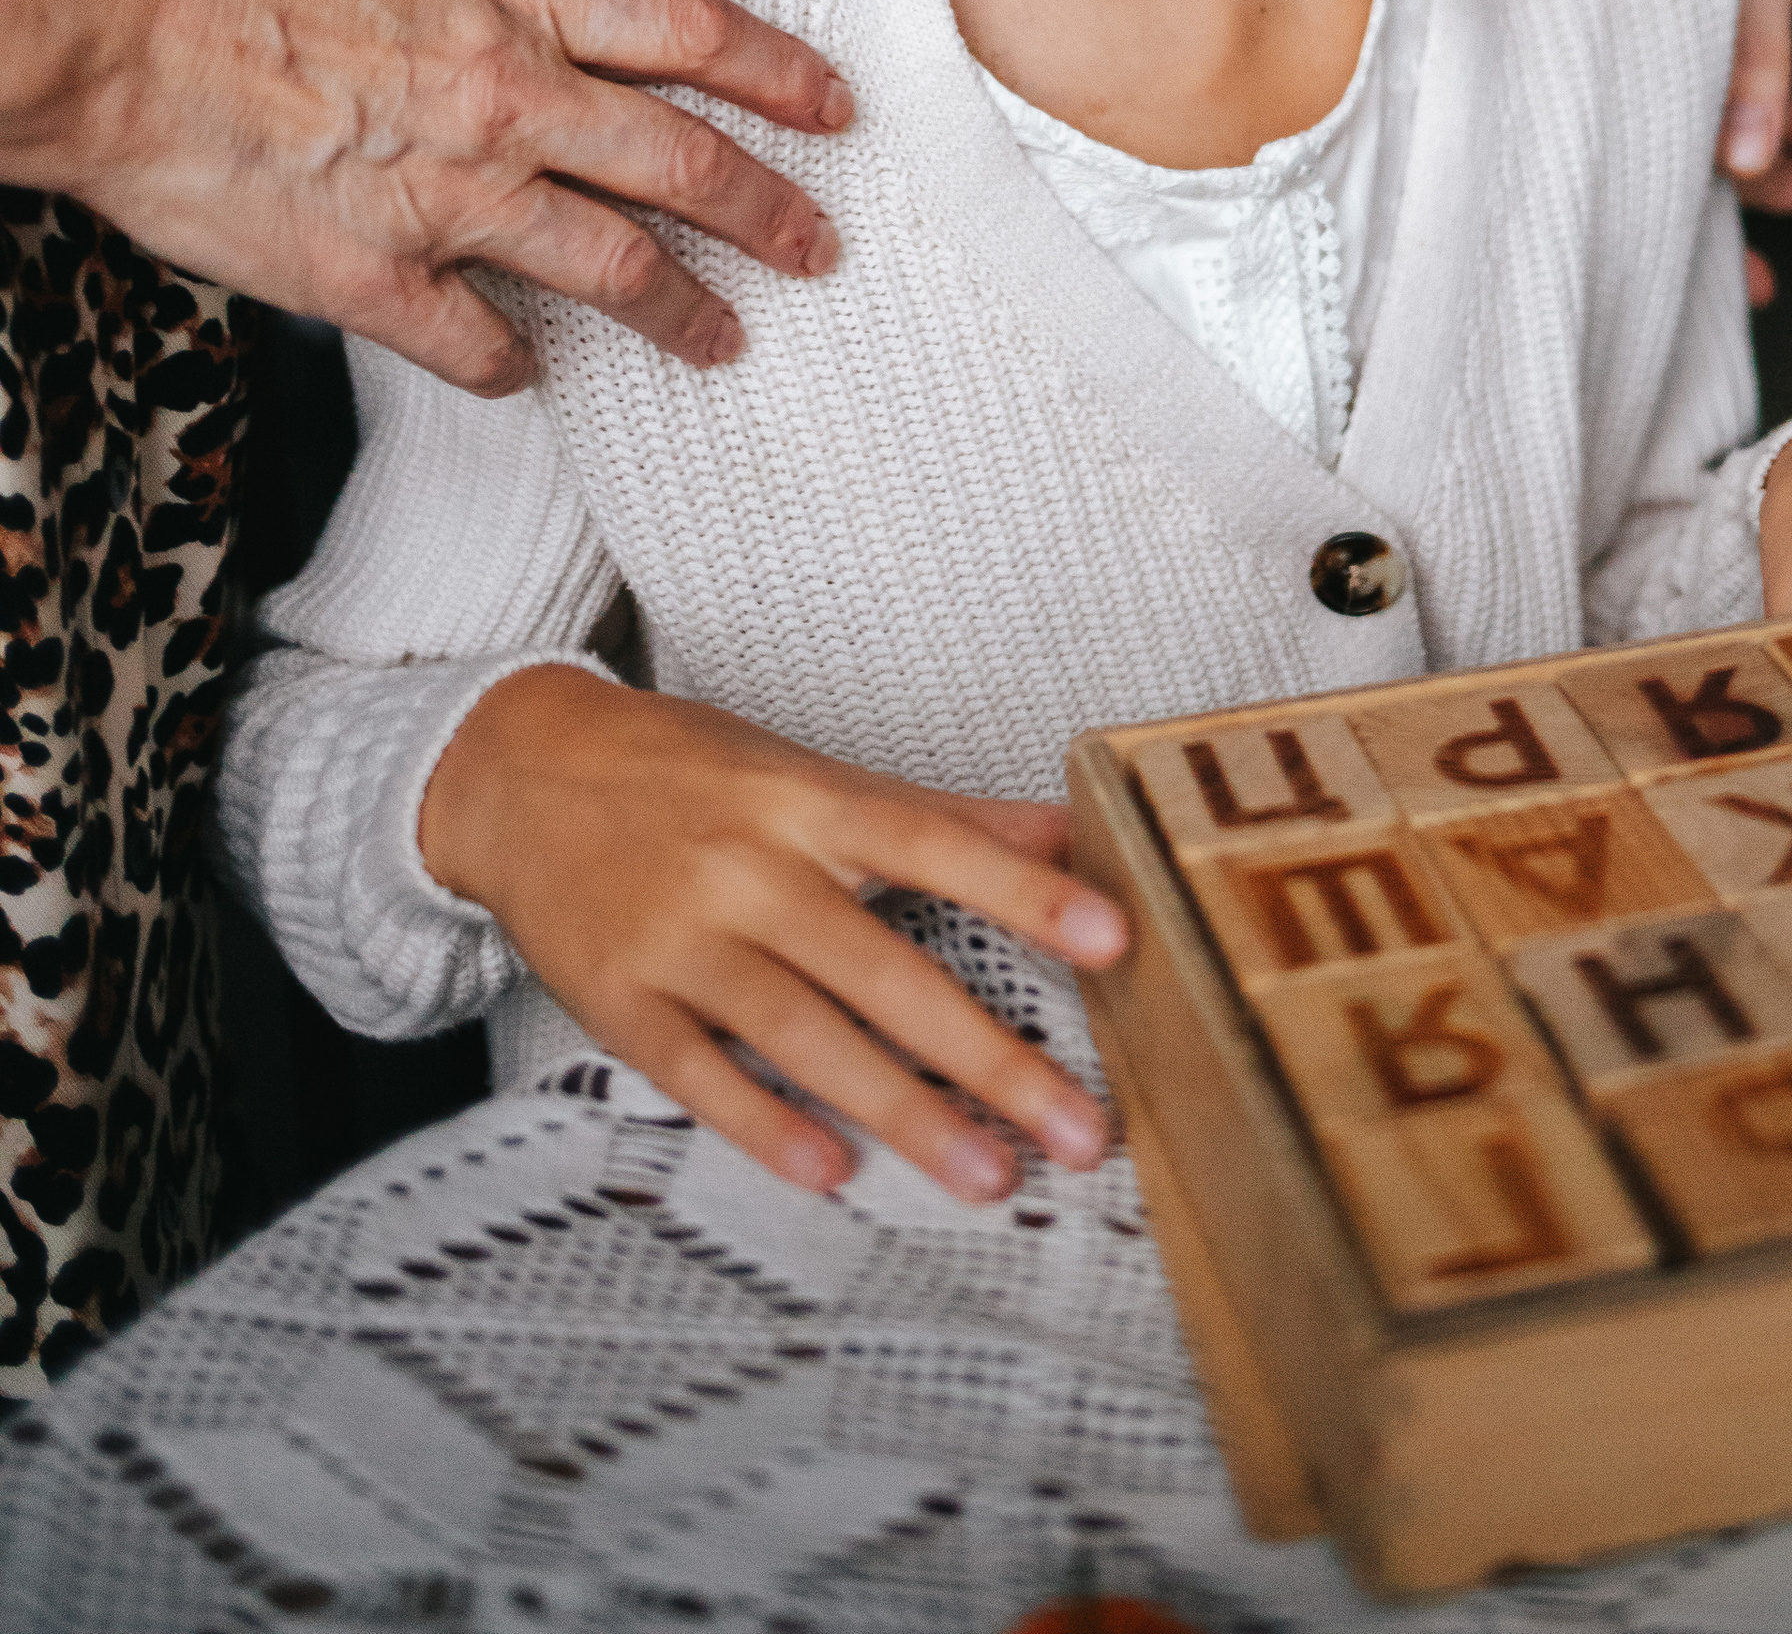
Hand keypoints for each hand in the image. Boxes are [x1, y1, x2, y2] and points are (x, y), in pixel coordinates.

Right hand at [1, 0, 851, 394]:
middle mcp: (506, 96)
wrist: (108, 17)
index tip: (835, 106)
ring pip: (612, 267)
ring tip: (727, 342)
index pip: (691, 30)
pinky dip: (512, 367)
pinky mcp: (371, 275)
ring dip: (683, 312)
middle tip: (822, 246)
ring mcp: (446, 193)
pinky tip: (525, 378)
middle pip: (684, 161)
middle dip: (770, 210)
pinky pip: (476, 343)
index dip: (780, 71)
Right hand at [421, 669, 1127, 1198]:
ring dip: (904, 1112)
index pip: (935, 845)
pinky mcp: (619, 1000)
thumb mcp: (808, 772)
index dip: (1024, 891)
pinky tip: (831, 1172)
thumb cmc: (685, 773)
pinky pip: (700, 1073)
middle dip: (990, 1058)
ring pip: (806, 1036)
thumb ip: (938, 815)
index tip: (1112, 939)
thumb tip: (1067, 829)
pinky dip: (764, 1124)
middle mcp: (750, 869)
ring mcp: (681, 939)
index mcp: (807, 802)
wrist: (519, 774)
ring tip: (988, 1178)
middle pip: (885, 970)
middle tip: (1078, 1131)